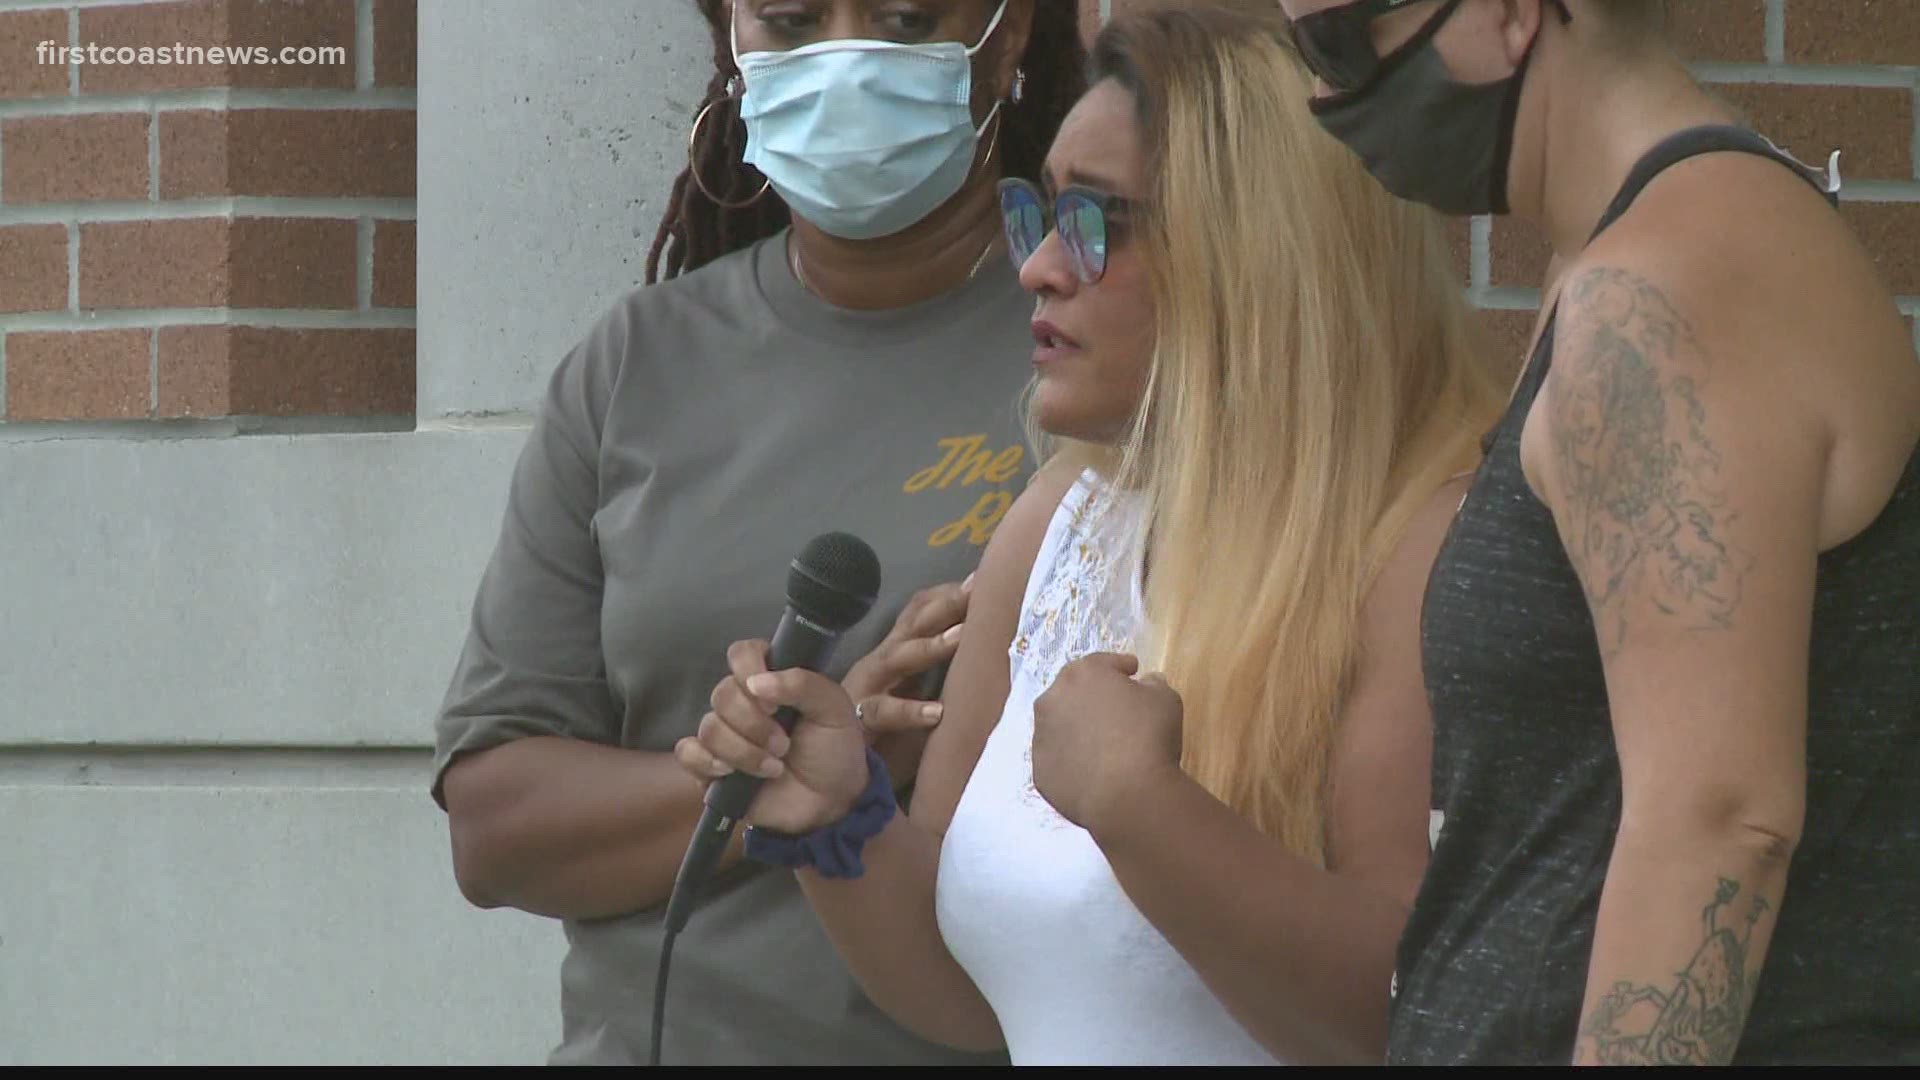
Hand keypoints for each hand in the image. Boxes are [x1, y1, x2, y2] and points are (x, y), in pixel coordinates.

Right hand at [673, 639, 871, 834]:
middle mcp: (743, 702)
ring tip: (774, 767)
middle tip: (783, 744)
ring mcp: (725, 734)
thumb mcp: (834, 709)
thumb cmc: (834, 749)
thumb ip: (804, 684)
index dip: (749, 670)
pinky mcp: (710, 767)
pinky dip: (706, 761)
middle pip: (722, 694)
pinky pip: (687, 753)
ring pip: (709, 727)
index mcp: (771, 679)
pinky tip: (731, 774)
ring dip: (743, 750)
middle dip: (754, 723)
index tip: (773, 701)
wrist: (831, 803)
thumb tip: (758, 683)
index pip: (742, 653)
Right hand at [840, 575, 973, 784]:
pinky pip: (886, 712)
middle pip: (915, 624)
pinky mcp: (862, 720)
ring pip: (900, 657)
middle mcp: (882, 662)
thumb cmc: (890, 735)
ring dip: (932, 645)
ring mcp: (870, 688)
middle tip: (979, 589)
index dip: (949, 594)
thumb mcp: (921, 697)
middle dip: (946, 604)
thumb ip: (945, 677)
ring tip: (963, 635)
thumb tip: (989, 660)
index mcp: (896, 653)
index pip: (920, 612)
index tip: (982, 579)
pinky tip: (938, 712)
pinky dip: (912, 711)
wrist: (838, 772)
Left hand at [1031, 653, 1184, 835]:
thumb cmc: (1149, 736)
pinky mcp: (1040, 771)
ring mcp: (1042, 737)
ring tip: (1100, 742)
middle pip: (1072, 691)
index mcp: (1083, 674)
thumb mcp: (1166, 699)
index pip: (1102, 663)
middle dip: (1091, 695)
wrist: (1127, 794)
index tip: (1132, 671)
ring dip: (1076, 727)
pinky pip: (1058, 759)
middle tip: (1113, 706)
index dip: (1118, 666)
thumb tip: (1147, 683)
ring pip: (1059, 725)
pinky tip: (1091, 770)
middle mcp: (1053, 699)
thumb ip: (1154, 684)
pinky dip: (1071, 760)